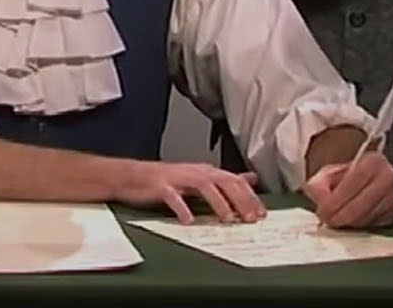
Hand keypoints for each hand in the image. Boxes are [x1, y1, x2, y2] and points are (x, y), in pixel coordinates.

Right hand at [115, 160, 265, 224]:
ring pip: (204, 186)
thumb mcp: (199, 177)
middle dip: (240, 200)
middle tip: (250, 219)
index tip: (261, 214)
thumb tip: (250, 179)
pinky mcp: (160, 187)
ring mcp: (177, 178)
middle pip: (223, 181)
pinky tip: (189, 220)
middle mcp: (194, 172)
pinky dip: (182, 209)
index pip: (234, 180)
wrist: (131, 177)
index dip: (250, 196)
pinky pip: (173, 197)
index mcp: (205, 171)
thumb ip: (224, 179)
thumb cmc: (165, 181)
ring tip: (227, 219)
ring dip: (218, 203)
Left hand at [304, 151, 392, 228]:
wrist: (366, 181)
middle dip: (343, 216)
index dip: (337, 200)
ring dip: (351, 223)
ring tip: (337, 221)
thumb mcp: (327, 175)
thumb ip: (319, 186)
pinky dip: (361, 226)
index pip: (354, 182)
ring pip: (371, 216)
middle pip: (364, 203)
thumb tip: (323, 202)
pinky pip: (377, 225)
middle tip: (328, 221)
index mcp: (373, 161)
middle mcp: (390, 177)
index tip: (323, 212)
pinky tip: (352, 222)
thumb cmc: (345, 178)